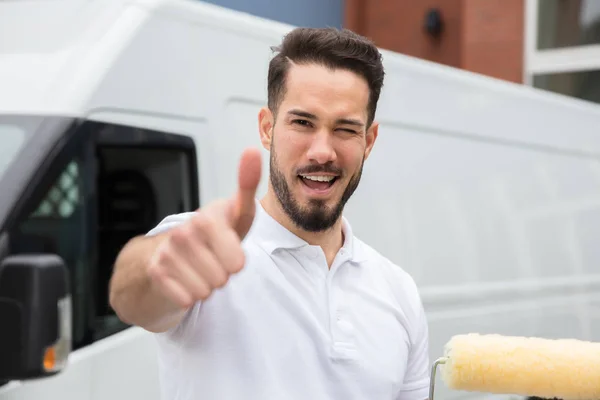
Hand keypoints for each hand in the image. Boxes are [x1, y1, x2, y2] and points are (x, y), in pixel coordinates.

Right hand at [147, 148, 261, 307]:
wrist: (163, 259)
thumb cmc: (209, 237)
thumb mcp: (234, 215)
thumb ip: (247, 187)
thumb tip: (252, 151)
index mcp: (208, 218)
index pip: (235, 258)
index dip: (235, 261)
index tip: (230, 255)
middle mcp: (185, 231)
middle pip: (223, 277)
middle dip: (222, 275)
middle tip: (213, 263)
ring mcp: (168, 251)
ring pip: (206, 289)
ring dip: (206, 286)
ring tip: (199, 271)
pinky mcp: (156, 272)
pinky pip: (186, 298)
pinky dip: (189, 297)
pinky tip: (184, 282)